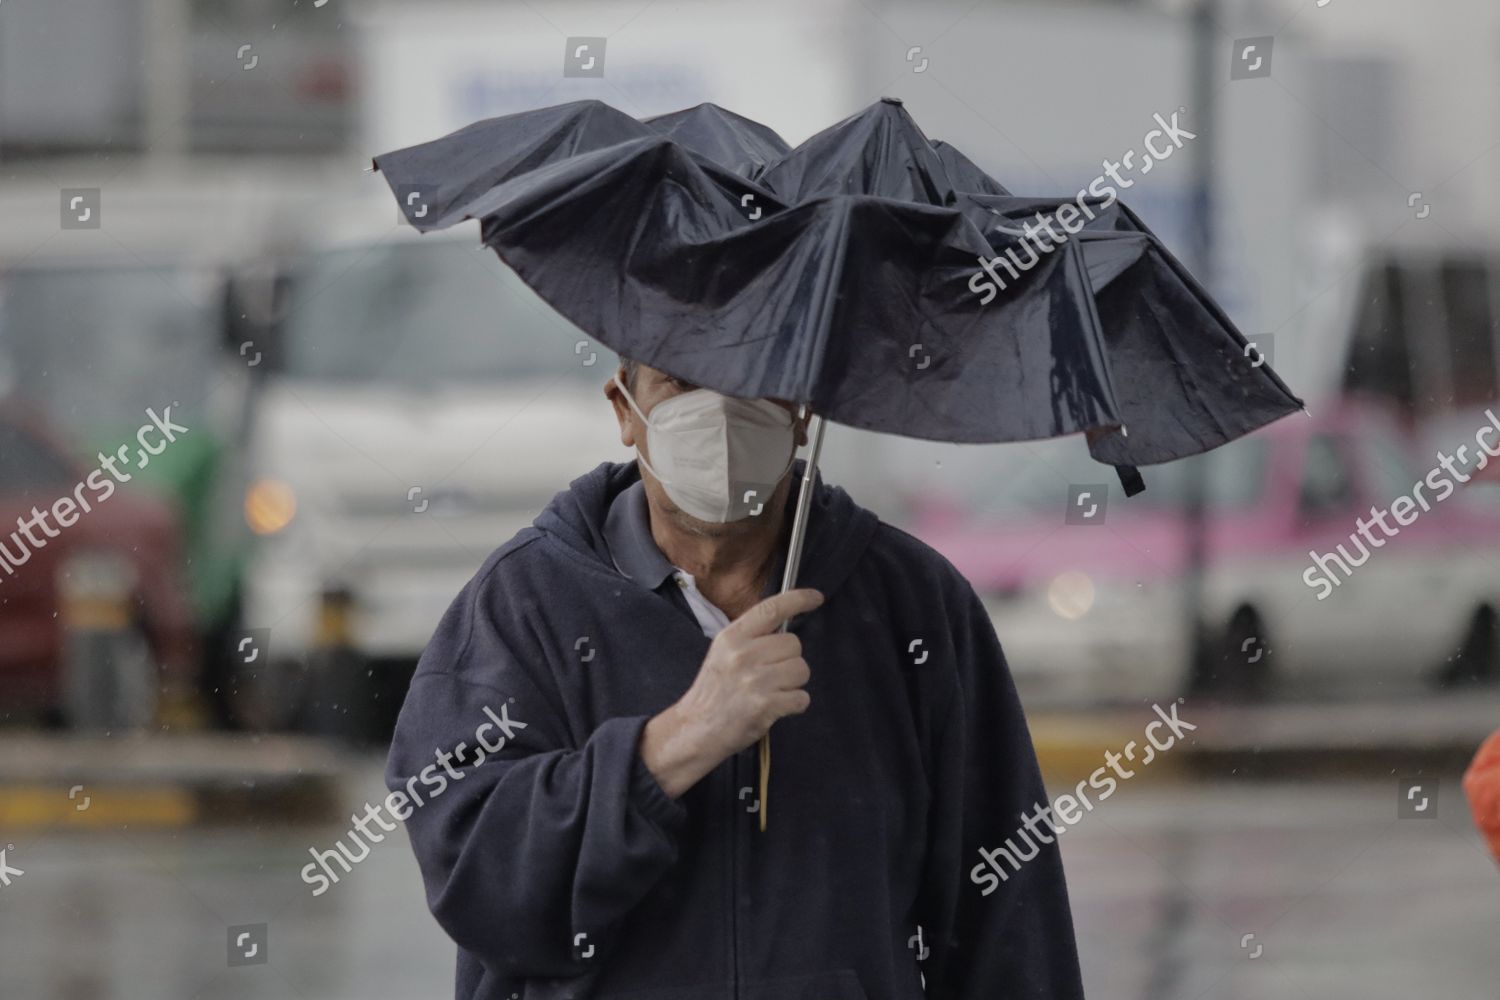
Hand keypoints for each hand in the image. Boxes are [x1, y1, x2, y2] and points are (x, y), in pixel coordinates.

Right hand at [638, 588, 823, 797]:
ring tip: (771, 692)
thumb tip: (786, 628)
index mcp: (732, 637)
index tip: (816, 597)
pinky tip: (775, 708)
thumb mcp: (723, 653)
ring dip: (793, 684)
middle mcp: (743, 654)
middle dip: (789, 660)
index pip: (771, 608)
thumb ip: (751, 638)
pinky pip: (801, 698)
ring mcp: (755, 680)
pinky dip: (794, 705)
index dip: (798, 599)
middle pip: (794, 644)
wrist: (696, 729)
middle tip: (769, 676)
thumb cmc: (714, 691)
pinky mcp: (766, 705)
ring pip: (801, 670)